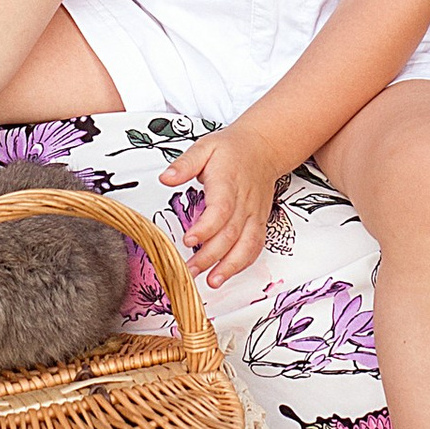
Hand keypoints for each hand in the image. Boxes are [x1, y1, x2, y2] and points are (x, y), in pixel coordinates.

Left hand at [161, 128, 281, 290]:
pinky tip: (226, 274)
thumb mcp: (204, 147)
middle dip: (210, 256)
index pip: (221, 210)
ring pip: (246, 245)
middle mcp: (244, 201)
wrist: (264, 148)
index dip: (206, 228)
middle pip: (230, 234)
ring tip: (211, 281)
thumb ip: (185, 164)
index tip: (188, 240)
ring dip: (230, 266)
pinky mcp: (259, 222)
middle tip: (189, 270)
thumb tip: (165, 178)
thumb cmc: (232, 149)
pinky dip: (243, 263)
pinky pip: (255, 246)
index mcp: (228, 182)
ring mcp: (254, 214)